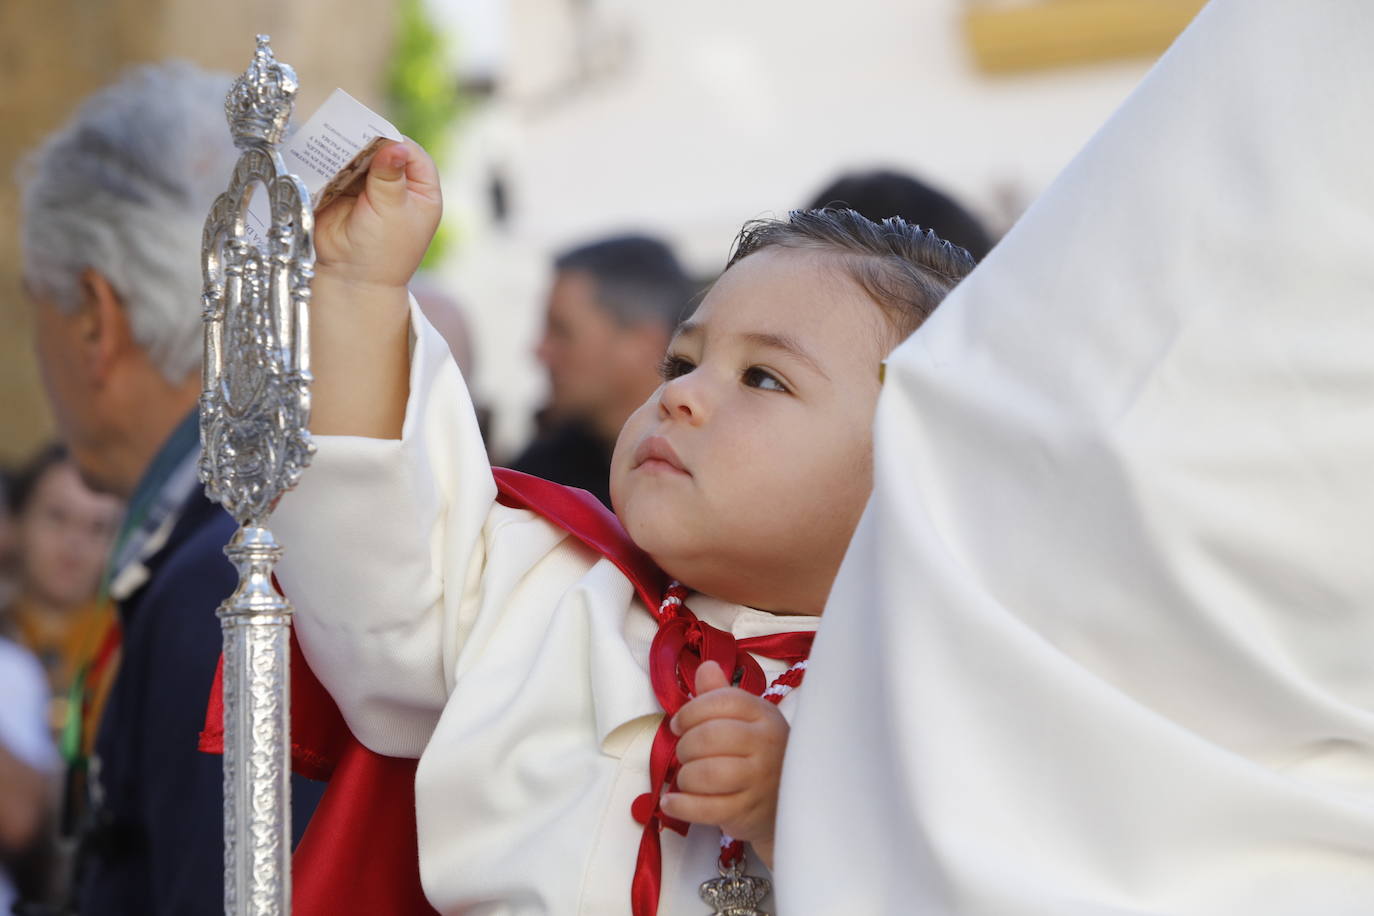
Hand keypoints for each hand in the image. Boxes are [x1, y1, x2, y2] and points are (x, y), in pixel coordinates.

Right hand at [313, 138, 441, 291]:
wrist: (351, 279)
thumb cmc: (383, 252)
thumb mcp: (392, 211)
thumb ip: (389, 177)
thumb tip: (394, 146)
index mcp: (421, 192)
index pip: (413, 154)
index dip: (395, 142)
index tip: (376, 136)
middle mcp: (397, 186)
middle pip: (383, 151)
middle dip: (366, 143)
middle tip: (349, 133)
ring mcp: (369, 188)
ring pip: (358, 158)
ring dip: (345, 151)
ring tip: (333, 142)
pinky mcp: (344, 192)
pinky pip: (337, 170)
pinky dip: (330, 163)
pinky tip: (322, 156)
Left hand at [660, 660, 787, 868]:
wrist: (783, 803)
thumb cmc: (757, 754)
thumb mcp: (746, 719)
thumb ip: (720, 694)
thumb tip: (705, 667)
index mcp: (764, 715)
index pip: (722, 701)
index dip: (691, 711)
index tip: (678, 724)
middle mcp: (765, 745)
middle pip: (710, 737)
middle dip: (685, 745)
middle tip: (684, 753)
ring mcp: (758, 781)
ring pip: (707, 773)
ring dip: (685, 775)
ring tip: (685, 777)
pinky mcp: (747, 812)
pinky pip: (705, 808)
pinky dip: (681, 805)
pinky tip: (671, 801)